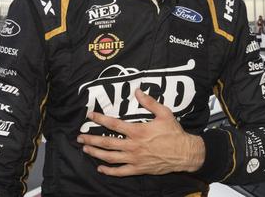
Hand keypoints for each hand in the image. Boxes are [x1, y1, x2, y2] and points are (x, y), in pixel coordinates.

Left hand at [77, 88, 204, 176]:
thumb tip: (137, 91)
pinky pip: (120, 171)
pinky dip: (108, 171)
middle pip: (106, 142)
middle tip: (80, 136)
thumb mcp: (164, 113)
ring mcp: (134, 159)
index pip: (113, 124)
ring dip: (95, 153)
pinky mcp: (138, 169)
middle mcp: (133, 146)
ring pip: (109, 157)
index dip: (100, 119)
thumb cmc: (174, 132)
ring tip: (85, 148)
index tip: (90, 116)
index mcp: (137, 131)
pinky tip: (100, 168)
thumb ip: (149, 102)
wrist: (184, 153)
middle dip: (91, 139)